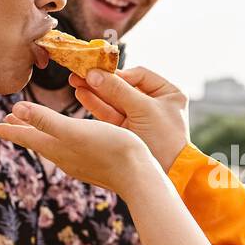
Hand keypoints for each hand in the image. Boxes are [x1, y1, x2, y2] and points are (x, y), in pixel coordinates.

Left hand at [0, 100, 154, 194]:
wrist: (139, 176)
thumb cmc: (111, 149)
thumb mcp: (75, 130)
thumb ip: (46, 120)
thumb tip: (16, 108)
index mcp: (57, 148)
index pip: (26, 137)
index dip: (8, 130)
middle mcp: (64, 158)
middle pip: (37, 142)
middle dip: (22, 130)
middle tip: (8, 122)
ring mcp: (79, 164)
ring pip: (52, 147)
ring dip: (40, 135)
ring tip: (34, 128)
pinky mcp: (94, 166)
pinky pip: (68, 151)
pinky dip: (59, 141)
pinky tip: (69, 141)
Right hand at [67, 67, 189, 171]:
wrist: (169, 173)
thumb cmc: (165, 139)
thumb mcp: (144, 110)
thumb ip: (118, 90)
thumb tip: (93, 73)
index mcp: (169, 92)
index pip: (139, 75)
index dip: (119, 74)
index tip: (99, 72)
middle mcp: (155, 103)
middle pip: (124, 87)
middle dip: (101, 81)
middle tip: (79, 71)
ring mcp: (140, 117)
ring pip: (114, 100)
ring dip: (95, 91)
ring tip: (75, 81)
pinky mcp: (128, 130)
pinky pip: (110, 114)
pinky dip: (96, 105)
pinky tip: (81, 94)